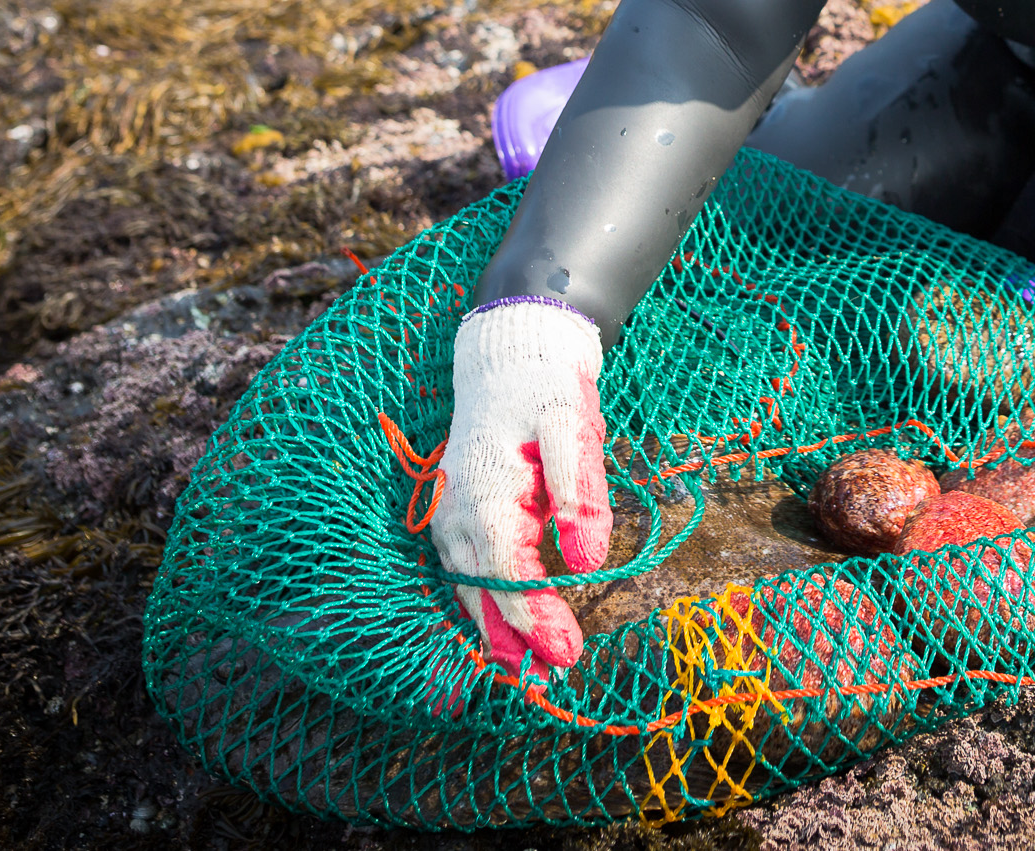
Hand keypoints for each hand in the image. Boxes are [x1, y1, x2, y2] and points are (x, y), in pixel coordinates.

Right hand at [429, 299, 612, 670]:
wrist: (508, 357)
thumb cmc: (545, 390)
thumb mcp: (572, 427)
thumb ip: (579, 492)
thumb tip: (585, 562)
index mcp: (486, 493)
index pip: (509, 573)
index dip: (536, 617)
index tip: (566, 653)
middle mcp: (456, 511)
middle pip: (482, 590)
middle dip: (513, 639)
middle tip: (547, 678)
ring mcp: (448, 513)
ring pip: (469, 585)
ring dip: (495, 630)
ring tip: (526, 670)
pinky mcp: (455, 514)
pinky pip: (466, 569)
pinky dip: (483, 603)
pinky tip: (503, 630)